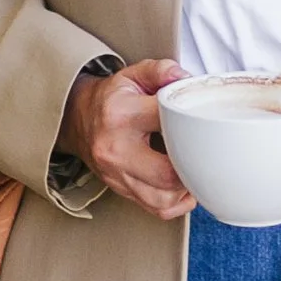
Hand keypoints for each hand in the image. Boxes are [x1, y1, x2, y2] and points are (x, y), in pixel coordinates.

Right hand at [61, 59, 192, 219]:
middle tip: (201, 152)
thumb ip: (161, 71)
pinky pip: (157, 209)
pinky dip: (177, 202)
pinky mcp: (122, 190)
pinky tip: (182, 185)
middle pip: (166, 173)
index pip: (167, 122)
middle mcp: (116, 150)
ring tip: (191, 168)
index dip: (191, 121)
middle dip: (191, 165)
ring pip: (163, 198)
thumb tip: (185, 80)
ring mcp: (117, 175)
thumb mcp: (133, 75)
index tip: (201, 120)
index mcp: (121, 115)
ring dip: (186, 188)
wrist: (79, 120)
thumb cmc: (112, 99)